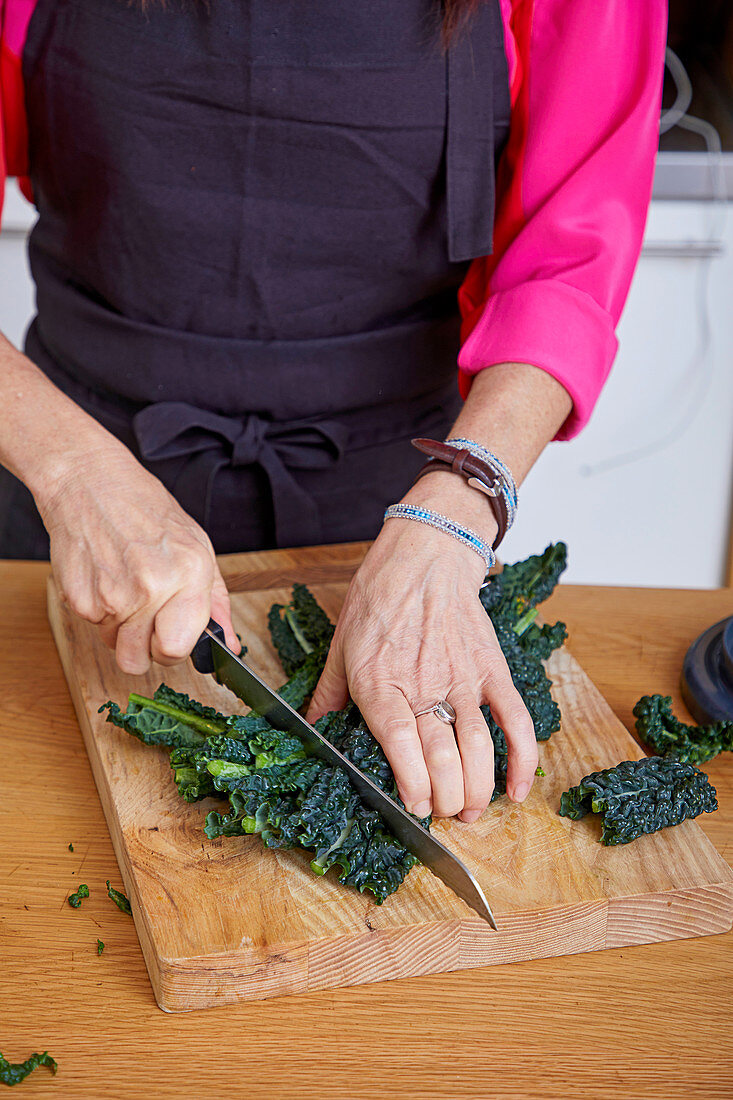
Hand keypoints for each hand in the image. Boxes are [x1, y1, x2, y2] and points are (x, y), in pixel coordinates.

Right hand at [37, 439, 238, 673]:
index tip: (172, 634)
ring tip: (125, 584)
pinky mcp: (78, 598)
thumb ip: (215, 602)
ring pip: (115, 646)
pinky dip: (98, 609)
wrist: (90, 481)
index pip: (178, 649)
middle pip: (139, 660)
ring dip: (120, 626)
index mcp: (189, 573)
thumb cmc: (146, 510)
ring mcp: (112, 595)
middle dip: (143, 645)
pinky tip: (105, 576)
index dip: (174, 647)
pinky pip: (93, 626)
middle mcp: (152, 587)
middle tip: (146, 612)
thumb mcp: (197, 546)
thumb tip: (230, 644)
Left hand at [306, 473, 537, 821]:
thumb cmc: (379, 598)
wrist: (424, 556)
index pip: (401, 741)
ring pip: (479, 744)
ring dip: (479, 788)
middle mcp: (423, 683)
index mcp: (380, 680)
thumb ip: (328, 695)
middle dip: (447, 797)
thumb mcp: (341, 645)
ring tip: (471, 813)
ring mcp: (463, 677)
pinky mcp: (491, 669)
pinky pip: (515, 718)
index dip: (412, 782)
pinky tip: (516, 788)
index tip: (416, 808)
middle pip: (443, 753)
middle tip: (443, 815)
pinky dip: (521, 757)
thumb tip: (308, 730)